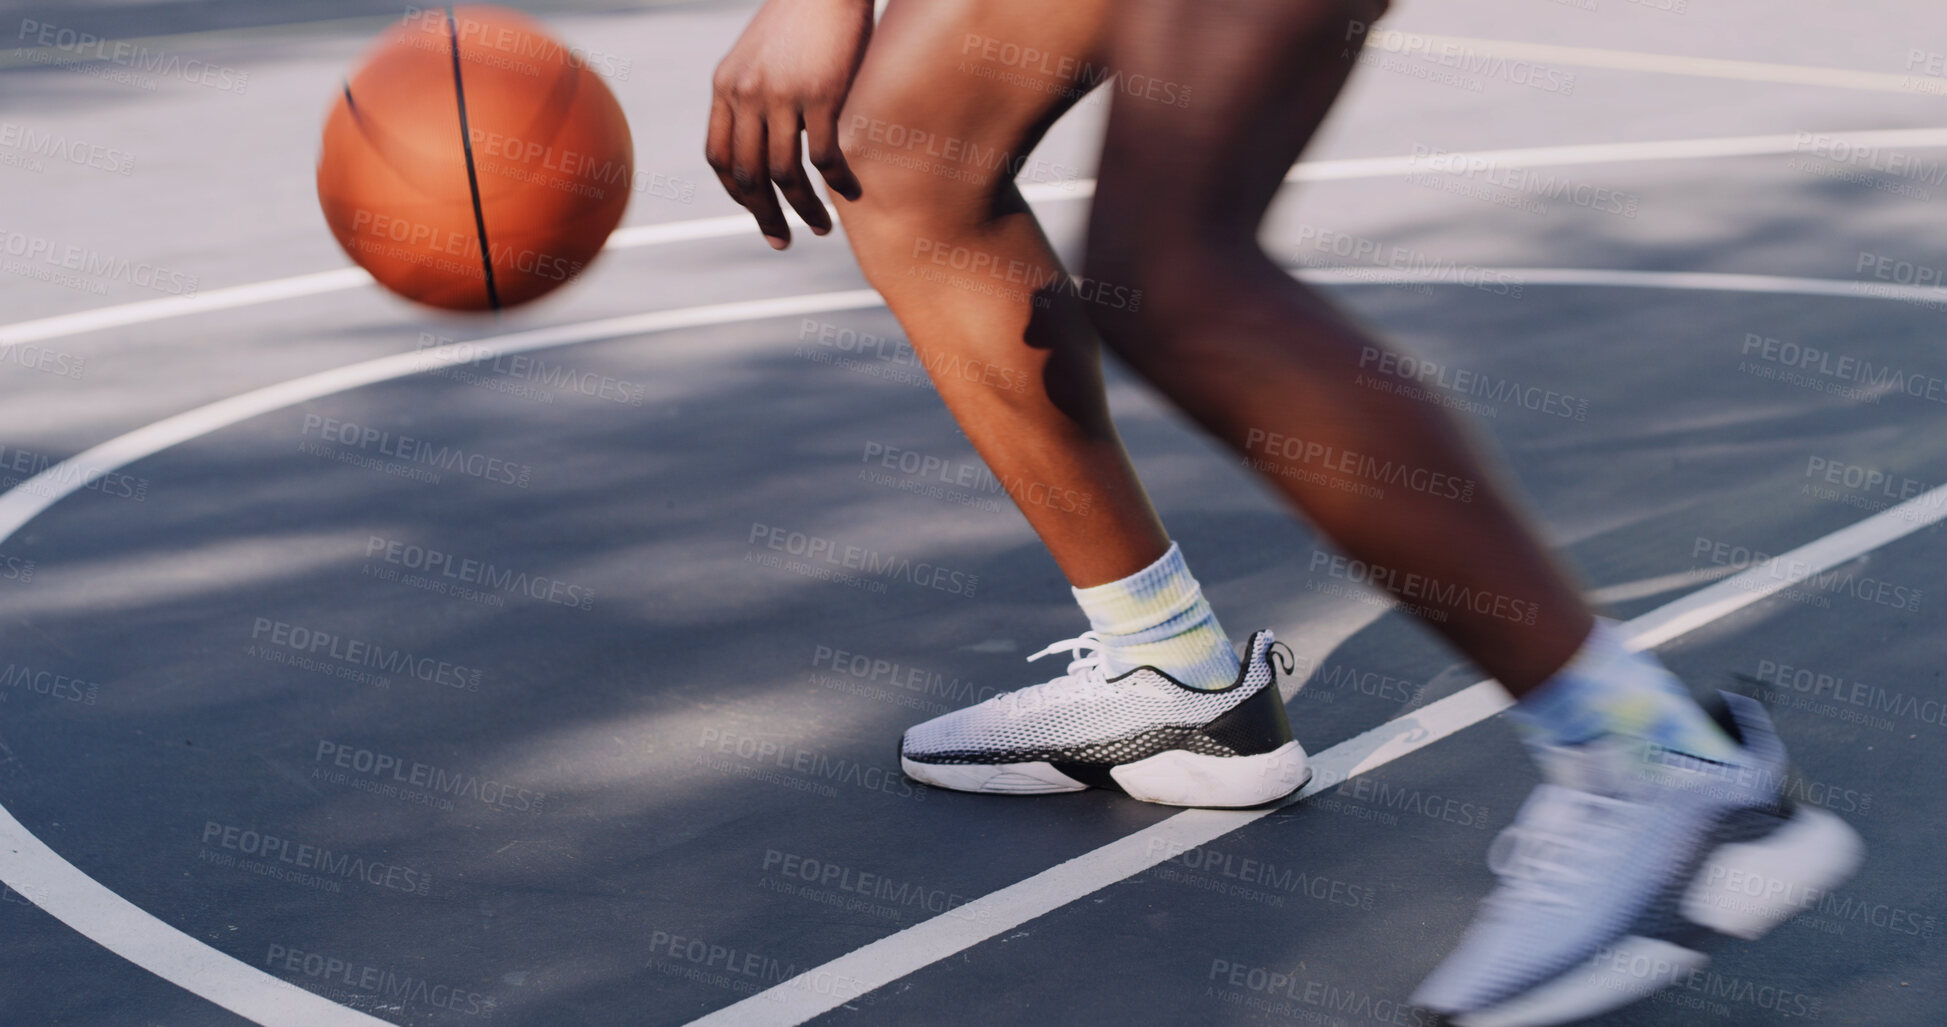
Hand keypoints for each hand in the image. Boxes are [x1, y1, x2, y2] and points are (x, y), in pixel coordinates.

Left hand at [706, 0, 872, 249]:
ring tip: (820, 228)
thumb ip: (755, 93)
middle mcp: (745, 93)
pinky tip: (850, 192)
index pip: (720, 156)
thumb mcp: (761, 54)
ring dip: (803, 209)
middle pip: (747, 175)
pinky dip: (837, 182)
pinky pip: (823, 156)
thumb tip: (765, 136)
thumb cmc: (802, 15)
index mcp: (726, 86)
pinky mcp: (821, 93)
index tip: (757, 212)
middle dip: (765, 216)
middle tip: (783, 241)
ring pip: (784, 174)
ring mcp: (781, 95)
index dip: (737, 193)